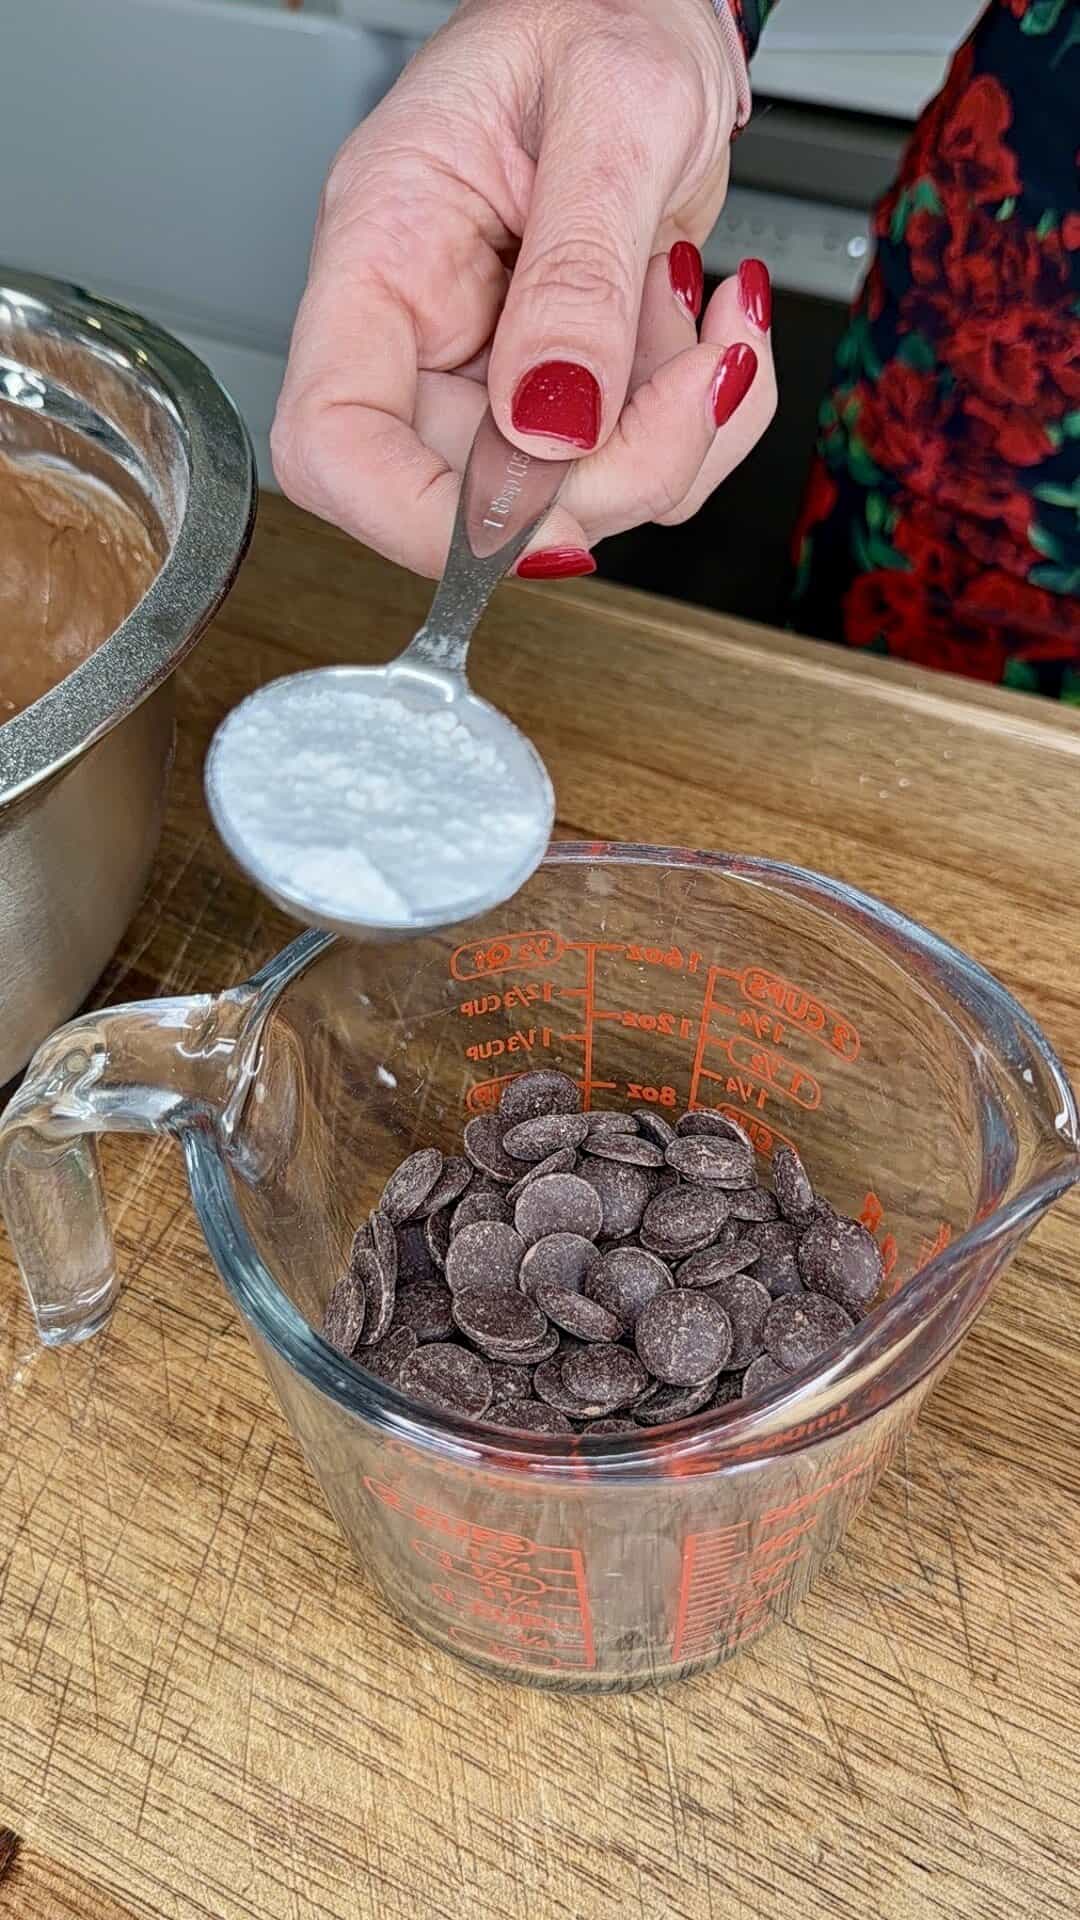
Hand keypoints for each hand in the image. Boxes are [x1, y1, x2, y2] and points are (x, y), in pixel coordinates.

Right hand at [272, 0, 776, 579]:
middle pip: (471, 497)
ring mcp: (498, 368)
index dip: (415, 519)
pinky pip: (636, 465)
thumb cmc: (604, 9)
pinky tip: (712, 323)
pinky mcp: (572, 388)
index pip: (333, 442)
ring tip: (706, 315)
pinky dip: (708, 418)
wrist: (657, 6)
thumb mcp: (613, 108)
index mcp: (383, 252)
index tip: (528, 525)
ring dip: (678, 439)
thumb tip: (549, 427)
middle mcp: (428, 328)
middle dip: (609, 474)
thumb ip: (579, 273)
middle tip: (695, 382)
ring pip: (571, 499)